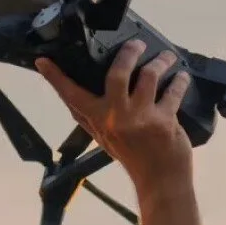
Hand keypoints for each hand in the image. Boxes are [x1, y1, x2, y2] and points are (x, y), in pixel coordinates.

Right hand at [35, 39, 193, 193]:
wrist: (160, 180)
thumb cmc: (132, 157)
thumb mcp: (104, 139)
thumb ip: (89, 119)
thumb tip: (69, 98)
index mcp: (98, 120)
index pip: (72, 96)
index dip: (56, 78)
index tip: (43, 61)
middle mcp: (116, 117)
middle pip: (117, 74)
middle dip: (129, 53)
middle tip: (137, 43)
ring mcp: (140, 119)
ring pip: (149, 76)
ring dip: (161, 62)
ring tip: (167, 57)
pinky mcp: (164, 121)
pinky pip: (173, 92)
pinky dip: (180, 81)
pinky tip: (182, 76)